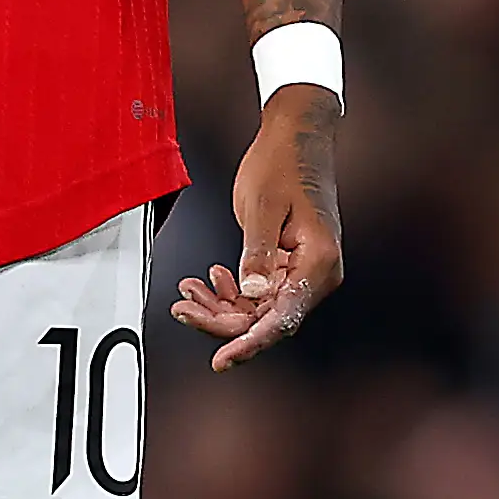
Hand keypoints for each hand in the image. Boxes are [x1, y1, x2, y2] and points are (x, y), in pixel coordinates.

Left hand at [173, 87, 341, 370]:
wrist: (294, 137)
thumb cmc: (280, 166)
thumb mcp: (261, 206)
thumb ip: (255, 252)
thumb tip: (250, 292)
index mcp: (318, 264)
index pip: (281, 318)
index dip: (249, 342)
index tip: (221, 361)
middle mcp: (315, 275)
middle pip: (266, 318)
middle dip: (221, 320)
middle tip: (180, 307)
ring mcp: (301, 271)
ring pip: (258, 307)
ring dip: (221, 305)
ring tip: (186, 290)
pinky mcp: (285, 264)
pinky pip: (257, 291)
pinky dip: (230, 290)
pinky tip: (206, 278)